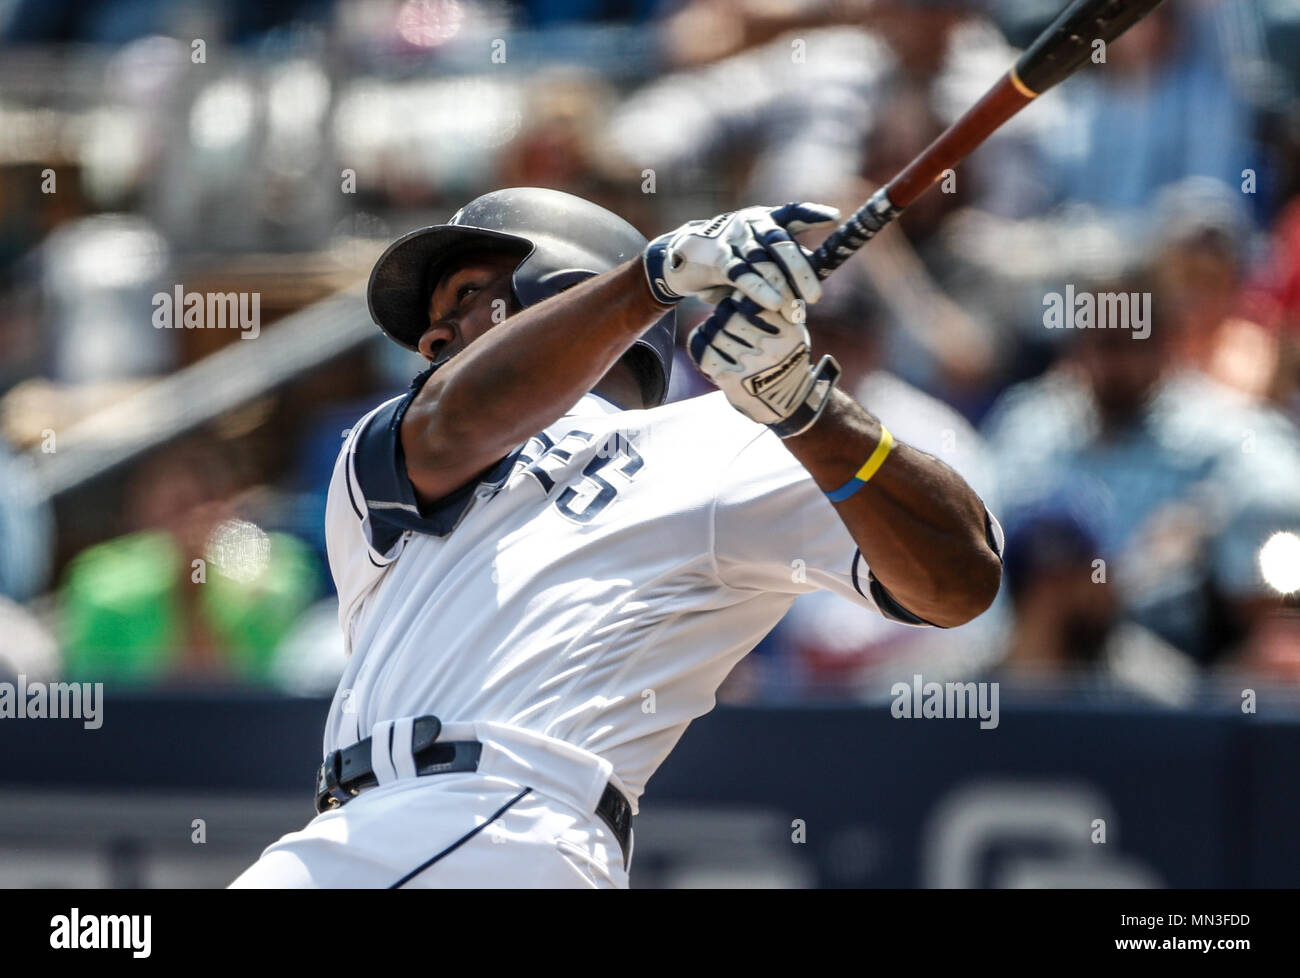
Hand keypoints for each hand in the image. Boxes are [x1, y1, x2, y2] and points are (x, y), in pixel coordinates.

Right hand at [643, 202, 839, 316]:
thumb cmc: (728, 260)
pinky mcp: (716, 257)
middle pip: (781, 243)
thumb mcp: (756, 256)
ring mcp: (732, 238)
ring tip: (794, 311)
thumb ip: (782, 260)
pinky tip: (773, 303)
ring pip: (763, 262)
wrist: (680, 260)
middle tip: (815, 296)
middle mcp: (751, 223)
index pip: (793, 213)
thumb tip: (815, 271)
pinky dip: (758, 289)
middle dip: (801, 271)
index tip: (834, 220)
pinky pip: (741, 274)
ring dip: (781, 289)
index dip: (813, 215)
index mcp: (765, 219)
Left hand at [689, 289, 840, 437]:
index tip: (739, 303)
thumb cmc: (789, 359)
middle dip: (723, 313)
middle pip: (729, 313)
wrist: (791, 404)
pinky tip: (704, 343)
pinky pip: (704, 351)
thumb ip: (778, 307)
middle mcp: (770, 347)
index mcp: (787, 330)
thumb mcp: (794, 331)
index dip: (740, 298)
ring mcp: (750, 365)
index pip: (750, 299)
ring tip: (716, 331)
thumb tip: (756, 276)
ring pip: (714, 330)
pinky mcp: (731, 381)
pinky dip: (699, 342)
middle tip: (724, 318)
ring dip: (710, 328)